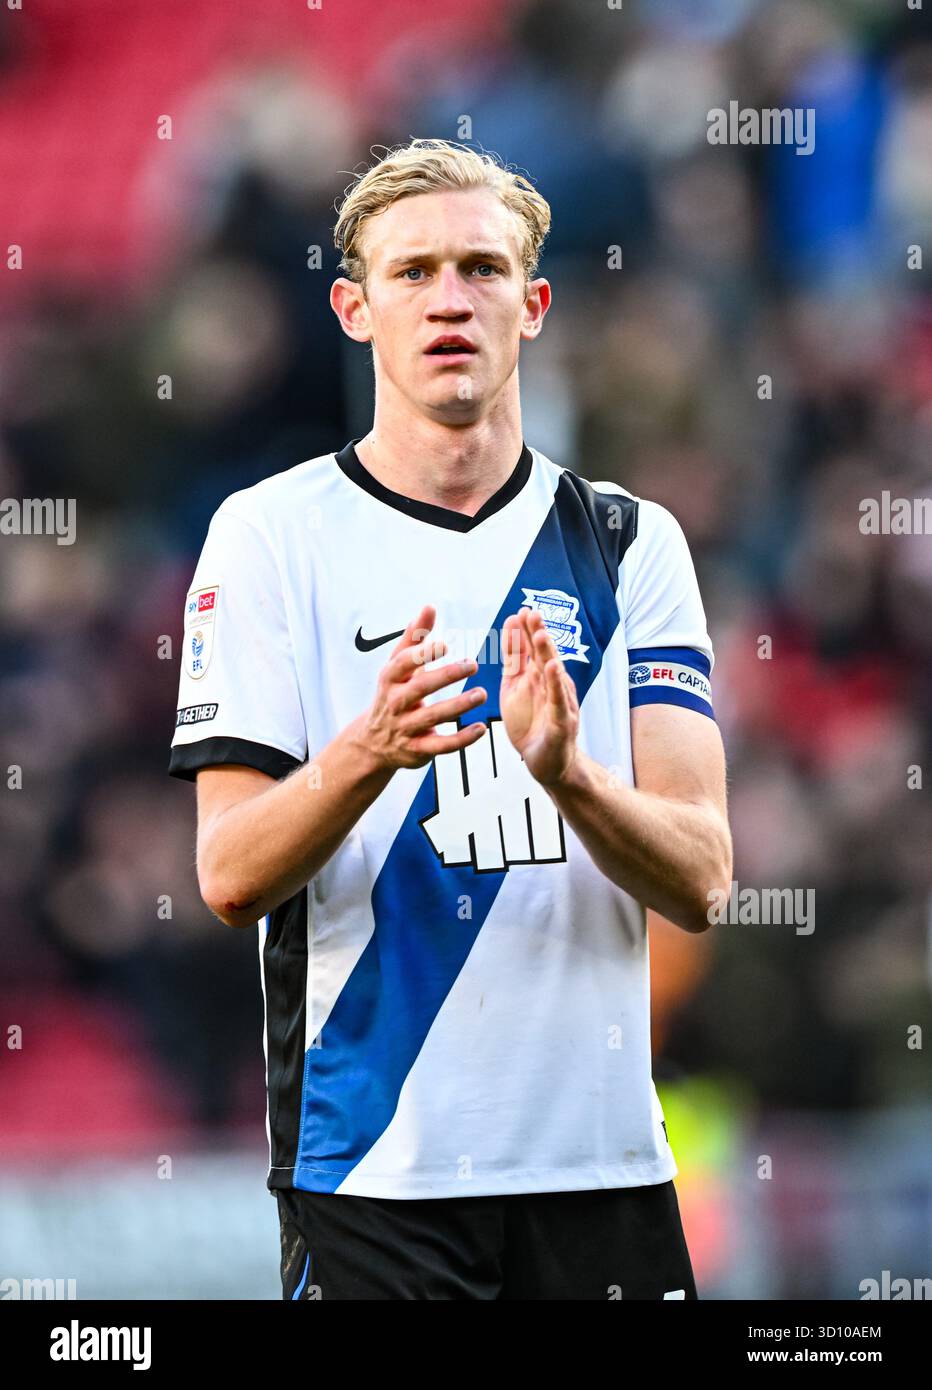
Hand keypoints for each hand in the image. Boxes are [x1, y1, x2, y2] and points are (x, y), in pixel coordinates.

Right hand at [357, 605, 486, 769]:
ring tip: (481, 694)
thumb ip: (415, 638)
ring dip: (458, 705)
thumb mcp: (398, 666)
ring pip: (433, 717)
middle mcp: (396, 703)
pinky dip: (462, 739)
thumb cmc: (393, 694)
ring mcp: (405, 728)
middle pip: (420, 688)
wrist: (373, 742)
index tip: (445, 644)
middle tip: (473, 665)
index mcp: (391, 679)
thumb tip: (429, 607)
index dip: (423, 654)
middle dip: (446, 676)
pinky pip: (441, 745)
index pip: (403, 664)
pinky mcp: (417, 750)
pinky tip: (481, 728)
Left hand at [500, 607, 578, 785]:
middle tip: (531, 612)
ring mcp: (559, 702)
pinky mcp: (562, 722)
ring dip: (549, 653)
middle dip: (538, 633)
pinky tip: (554, 668)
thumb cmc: (532, 726)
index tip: (519, 611)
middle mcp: (551, 685)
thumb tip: (510, 632)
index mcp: (537, 677)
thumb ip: (514, 663)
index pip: (531, 650)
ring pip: (554, 674)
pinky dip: (557, 684)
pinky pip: (559, 700)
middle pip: (544, 655)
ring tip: (541, 634)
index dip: (525, 632)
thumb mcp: (514, 690)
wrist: (546, 763)